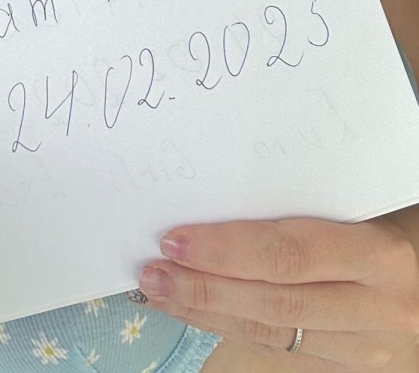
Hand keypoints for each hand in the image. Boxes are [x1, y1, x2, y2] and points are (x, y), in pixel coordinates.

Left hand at [136, 216, 418, 368]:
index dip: (227, 250)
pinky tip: (200, 315)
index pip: (290, 254)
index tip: (175, 238)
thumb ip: (310, 200)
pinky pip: (286, 352)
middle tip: (151, 273)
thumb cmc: (401, 216)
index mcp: (382, 257)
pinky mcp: (356, 365)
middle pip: (274, 302)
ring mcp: (368, 346)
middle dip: (203, 289)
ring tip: (160, 294)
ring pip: (275, 334)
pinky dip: (235, 331)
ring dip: (209, 315)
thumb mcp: (371, 199)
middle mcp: (378, 308)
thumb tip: (226, 189)